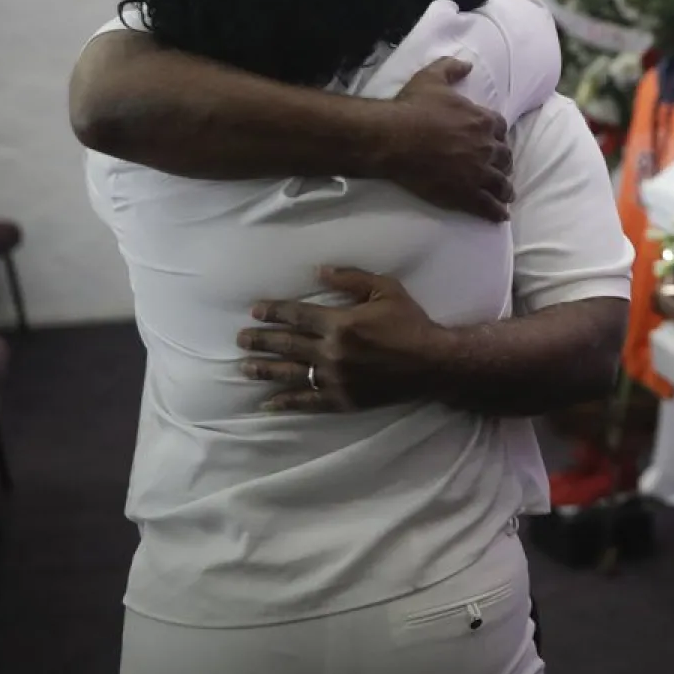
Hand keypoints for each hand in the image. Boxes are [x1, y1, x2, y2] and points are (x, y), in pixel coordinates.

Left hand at [237, 267, 449, 412]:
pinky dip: (286, 402)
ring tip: (244, 367)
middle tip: (240, 339)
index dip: (274, 312)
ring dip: (265, 370)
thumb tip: (318, 271)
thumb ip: (351, 278)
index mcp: (340, 323)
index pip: (297, 315)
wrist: (433, 363)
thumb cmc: (410, 322)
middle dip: (261, 340)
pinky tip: (269, 402)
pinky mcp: (342, 399)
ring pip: (291, 374)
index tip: (255, 311)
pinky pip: (308, 402)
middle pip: (287, 345)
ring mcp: (335, 379)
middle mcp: (331, 352)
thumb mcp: (386, 289)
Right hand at [383, 58, 512, 220]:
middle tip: (500, 169)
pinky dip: (497, 212)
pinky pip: (489, 206)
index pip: (502, 130)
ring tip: (506, 195)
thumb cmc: (412, 107)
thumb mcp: (432, 78)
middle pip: (504, 158)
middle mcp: (487, 147)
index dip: (498, 137)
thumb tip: (467, 63)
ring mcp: (479, 173)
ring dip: (505, 189)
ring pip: (501, 184)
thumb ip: (452, 68)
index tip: (496, 142)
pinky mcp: (467, 194)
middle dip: (503, 163)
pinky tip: (500, 216)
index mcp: (483, 120)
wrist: (394, 138)